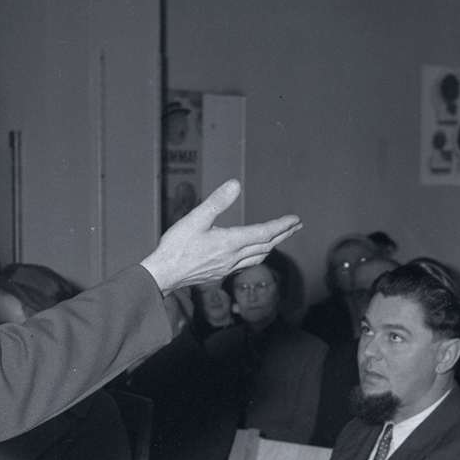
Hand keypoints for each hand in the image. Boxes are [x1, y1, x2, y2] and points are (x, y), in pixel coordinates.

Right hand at [140, 182, 300, 292]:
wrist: (163, 274)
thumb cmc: (176, 246)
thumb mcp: (195, 219)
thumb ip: (216, 202)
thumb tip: (235, 185)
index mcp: (230, 242)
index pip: (264, 233)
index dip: (281, 225)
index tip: (295, 219)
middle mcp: (233, 257)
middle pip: (266, 246)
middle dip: (282, 234)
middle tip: (296, 226)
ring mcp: (228, 267)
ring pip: (258, 257)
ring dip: (271, 246)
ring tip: (279, 238)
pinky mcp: (220, 273)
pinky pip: (246, 264)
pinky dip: (257, 255)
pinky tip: (253, 253)